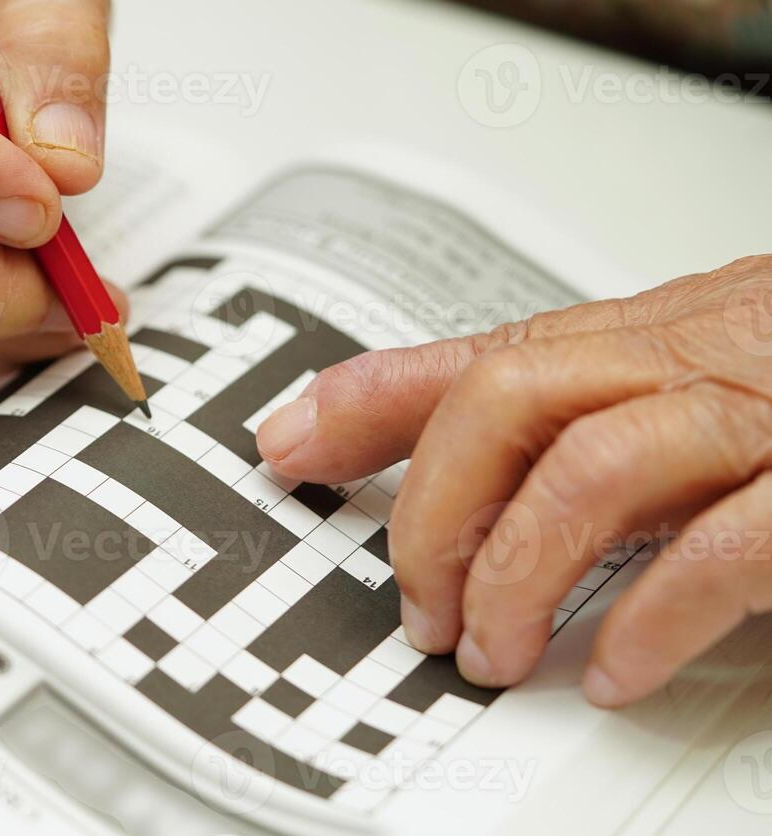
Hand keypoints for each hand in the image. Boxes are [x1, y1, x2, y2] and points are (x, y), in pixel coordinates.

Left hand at [256, 256, 771, 706]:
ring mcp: (770, 413)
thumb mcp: (672, 386)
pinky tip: (609, 671)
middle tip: (416, 605)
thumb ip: (541, 409)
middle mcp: (699, 357)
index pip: (481, 354)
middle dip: (437, 508)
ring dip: (519, 572)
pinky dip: (650, 619)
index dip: (368, 400)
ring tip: (491, 651)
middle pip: (514, 400)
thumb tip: (379, 434)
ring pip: (598, 468)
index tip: (285, 450)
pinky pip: (728, 545)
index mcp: (651, 337)